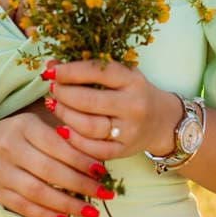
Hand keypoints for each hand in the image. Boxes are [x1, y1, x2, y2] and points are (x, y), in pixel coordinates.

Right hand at [0, 111, 106, 216]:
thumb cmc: (20, 135)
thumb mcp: (38, 124)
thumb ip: (64, 137)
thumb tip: (98, 157)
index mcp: (23, 126)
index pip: (56, 145)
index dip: (81, 160)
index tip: (102, 171)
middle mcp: (8, 148)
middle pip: (48, 170)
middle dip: (80, 184)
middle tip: (104, 194)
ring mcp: (0, 172)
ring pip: (37, 192)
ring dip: (67, 204)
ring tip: (91, 211)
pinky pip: (25, 208)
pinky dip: (48, 216)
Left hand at [48, 59, 180, 160]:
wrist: (163, 121)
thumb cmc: (134, 92)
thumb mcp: (120, 75)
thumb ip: (90, 70)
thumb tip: (52, 65)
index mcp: (132, 80)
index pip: (98, 72)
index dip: (70, 70)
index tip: (52, 70)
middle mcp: (133, 105)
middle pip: (88, 101)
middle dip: (63, 94)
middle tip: (52, 89)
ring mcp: (129, 131)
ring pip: (88, 127)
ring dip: (64, 115)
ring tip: (54, 105)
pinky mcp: (124, 151)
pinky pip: (92, 149)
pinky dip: (73, 140)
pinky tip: (63, 128)